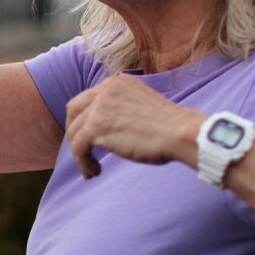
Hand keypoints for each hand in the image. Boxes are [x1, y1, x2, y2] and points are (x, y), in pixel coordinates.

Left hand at [64, 76, 202, 177]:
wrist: (180, 132)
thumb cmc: (170, 127)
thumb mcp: (141, 106)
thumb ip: (122, 109)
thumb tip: (107, 128)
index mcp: (117, 82)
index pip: (88, 98)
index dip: (85, 119)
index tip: (91, 138)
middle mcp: (105, 89)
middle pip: (74, 110)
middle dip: (75, 131)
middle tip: (84, 151)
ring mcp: (99, 107)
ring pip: (74, 132)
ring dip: (81, 154)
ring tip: (93, 169)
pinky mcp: (96, 127)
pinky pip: (78, 148)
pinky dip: (83, 163)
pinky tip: (94, 172)